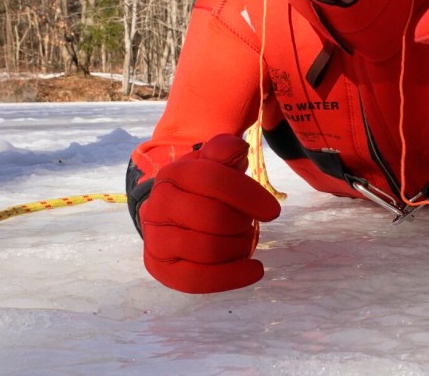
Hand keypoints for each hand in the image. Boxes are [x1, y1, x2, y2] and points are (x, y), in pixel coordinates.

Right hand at [140, 134, 280, 292]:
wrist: (176, 211)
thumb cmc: (206, 185)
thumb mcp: (216, 162)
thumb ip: (225, 150)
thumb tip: (236, 149)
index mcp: (174, 174)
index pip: (215, 181)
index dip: (249, 196)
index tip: (273, 212)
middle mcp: (158, 205)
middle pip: (215, 218)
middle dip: (242, 222)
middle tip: (248, 222)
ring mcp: (155, 239)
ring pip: (208, 250)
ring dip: (238, 246)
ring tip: (243, 239)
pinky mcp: (159, 269)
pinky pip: (196, 280)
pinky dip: (231, 277)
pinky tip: (253, 270)